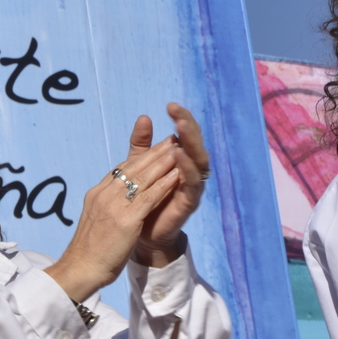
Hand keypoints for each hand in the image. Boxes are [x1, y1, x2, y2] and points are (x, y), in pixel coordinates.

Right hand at [44, 118, 182, 302]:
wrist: (81, 268)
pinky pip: (148, 197)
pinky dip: (163, 184)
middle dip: (153, 153)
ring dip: (162, 163)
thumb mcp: (97, 221)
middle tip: (170, 140)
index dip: (139, 158)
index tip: (154, 148)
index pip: (121, 170)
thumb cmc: (89, 251)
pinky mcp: (126, 220)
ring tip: (177, 150)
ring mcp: (114, 206)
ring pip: (142, 178)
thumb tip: (117, 200)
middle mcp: (104, 194)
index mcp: (97, 194)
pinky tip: (176, 175)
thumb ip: (107, 206)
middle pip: (132, 168)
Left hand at [132, 103, 209, 265]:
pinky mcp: (189, 202)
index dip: (181, 119)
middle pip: (195, 144)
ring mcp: (191, 186)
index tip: (171, 105)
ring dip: (190, 144)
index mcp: (179, 160)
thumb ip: (141, 145)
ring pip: (198, 161)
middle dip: (188, 127)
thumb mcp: (139, 166)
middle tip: (178, 112)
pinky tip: (178, 156)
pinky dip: (186, 168)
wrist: (140, 233)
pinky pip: (192, 183)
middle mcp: (190, 171)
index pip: (185, 135)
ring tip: (180, 129)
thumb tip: (144, 117)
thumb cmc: (143, 198)